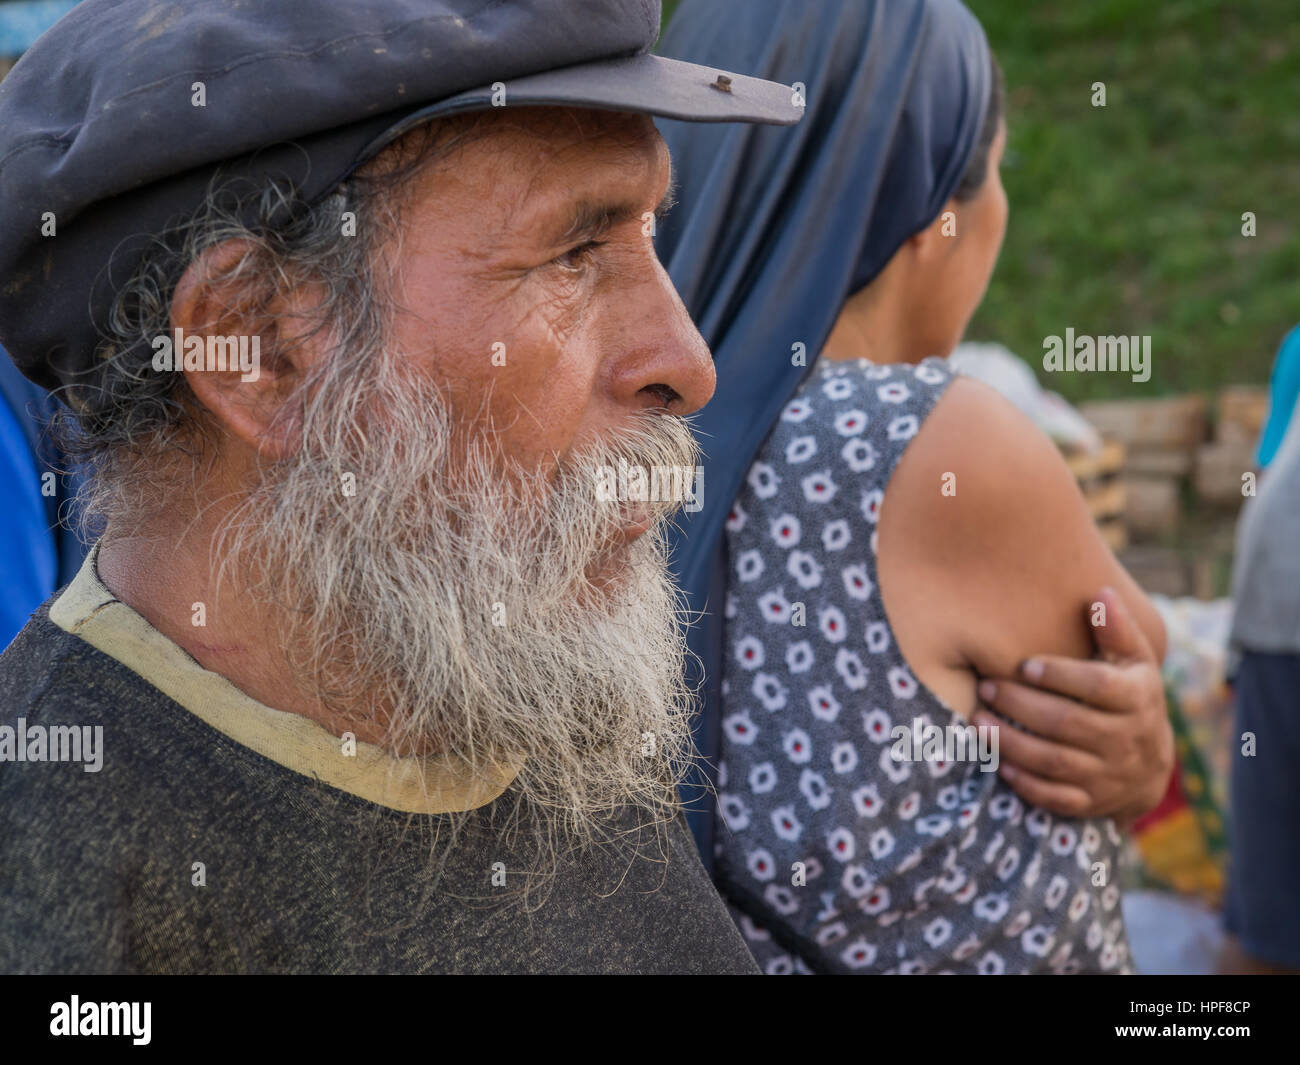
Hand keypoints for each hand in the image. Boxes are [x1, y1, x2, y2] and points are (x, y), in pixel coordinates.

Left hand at [971, 586, 1173, 826]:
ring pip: (1056, 762)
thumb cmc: (1129, 694)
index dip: (1061, 676)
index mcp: (1137, 699)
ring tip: (976, 721)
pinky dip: (1026, 783)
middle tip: (985, 687)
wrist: (1149, 762)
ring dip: (1012, 743)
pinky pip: (1057, 798)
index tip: (1024, 664)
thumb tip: (1100, 595)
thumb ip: (1116, 629)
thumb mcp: (1133, 661)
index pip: (1100, 687)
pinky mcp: (1091, 802)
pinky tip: (998, 763)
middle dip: (1022, 706)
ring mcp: (1108, 775)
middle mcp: (1126, 740)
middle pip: (1069, 723)